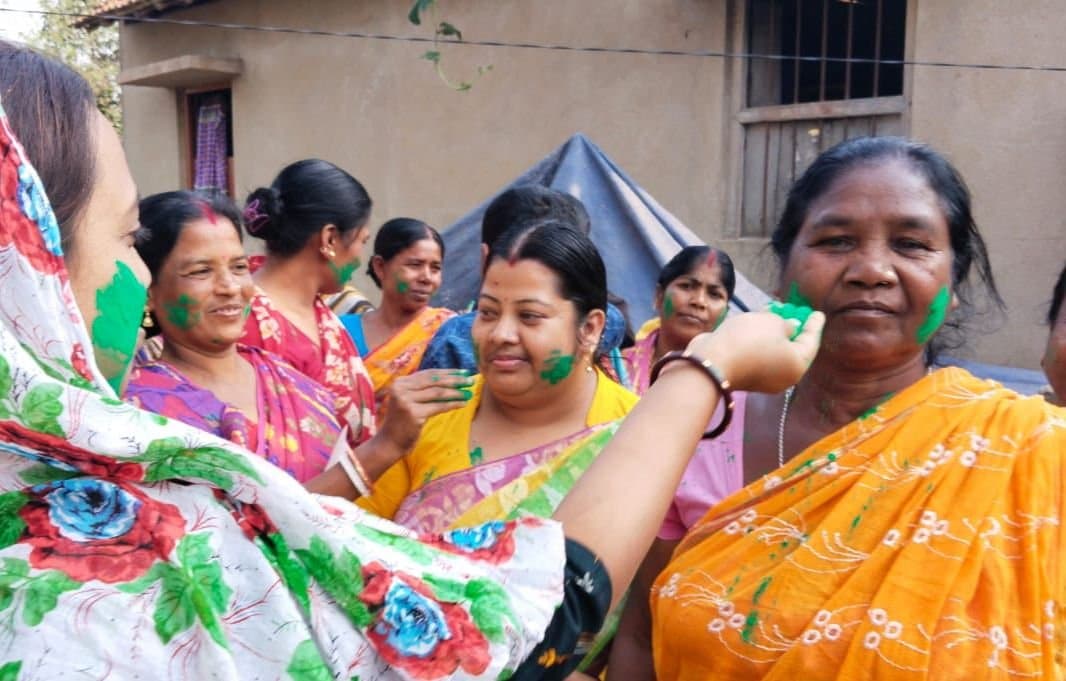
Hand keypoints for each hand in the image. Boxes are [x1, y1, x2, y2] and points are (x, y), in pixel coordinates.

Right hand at [378, 369, 474, 451]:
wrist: (390, 442)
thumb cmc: (403, 422)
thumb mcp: (410, 400)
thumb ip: (424, 390)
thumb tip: (453, 380)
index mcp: (400, 382)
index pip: (428, 374)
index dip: (447, 372)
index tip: (463, 372)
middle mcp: (401, 389)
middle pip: (434, 381)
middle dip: (455, 379)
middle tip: (470, 379)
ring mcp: (406, 401)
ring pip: (437, 393)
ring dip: (456, 392)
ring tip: (469, 392)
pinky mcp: (413, 414)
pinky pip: (438, 406)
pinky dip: (452, 404)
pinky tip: (463, 403)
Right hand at [684, 310, 823, 392]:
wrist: (713, 361)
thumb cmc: (749, 339)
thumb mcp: (772, 322)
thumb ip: (786, 323)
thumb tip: (790, 327)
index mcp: (797, 365)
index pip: (811, 341)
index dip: (814, 324)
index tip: (818, 313)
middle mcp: (784, 376)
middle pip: (792, 348)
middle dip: (793, 328)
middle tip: (795, 311)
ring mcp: (763, 378)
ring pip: (774, 351)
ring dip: (774, 333)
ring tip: (773, 313)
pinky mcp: (745, 375)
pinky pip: (758, 354)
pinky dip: (760, 340)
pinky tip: (756, 325)